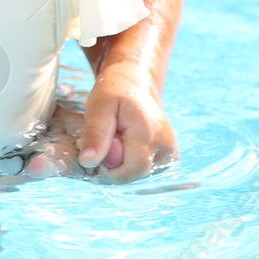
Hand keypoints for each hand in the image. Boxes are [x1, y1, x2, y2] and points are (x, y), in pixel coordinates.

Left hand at [73, 63, 176, 182]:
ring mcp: (170, 154)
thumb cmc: (115, 91)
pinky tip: (128, 143)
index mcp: (150, 135)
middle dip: (113, 164)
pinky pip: (144, 170)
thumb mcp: (99, 107)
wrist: (137, 83)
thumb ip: (95, 135)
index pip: (127, 172)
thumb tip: (88, 162)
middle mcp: (166, 148)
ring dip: (121, 162)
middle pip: (133, 176)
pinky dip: (131, 161)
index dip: (107, 166)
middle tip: (109, 137)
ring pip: (137, 175)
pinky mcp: (169, 157)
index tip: (100, 145)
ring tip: (119, 137)